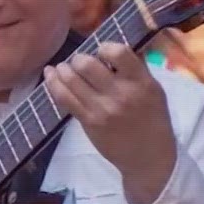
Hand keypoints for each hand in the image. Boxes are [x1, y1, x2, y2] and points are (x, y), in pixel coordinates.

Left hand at [45, 43, 176, 203]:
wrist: (147, 156)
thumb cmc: (152, 119)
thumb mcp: (154, 91)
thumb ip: (135, 70)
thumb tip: (112, 48)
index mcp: (142, 82)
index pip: (119, 53)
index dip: (105, 47)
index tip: (101, 51)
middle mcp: (121, 94)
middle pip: (87, 65)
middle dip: (78, 59)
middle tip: (79, 62)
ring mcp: (102, 109)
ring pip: (71, 79)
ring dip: (62, 69)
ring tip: (62, 68)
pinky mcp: (87, 121)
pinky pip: (63, 98)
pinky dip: (53, 83)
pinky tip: (50, 75)